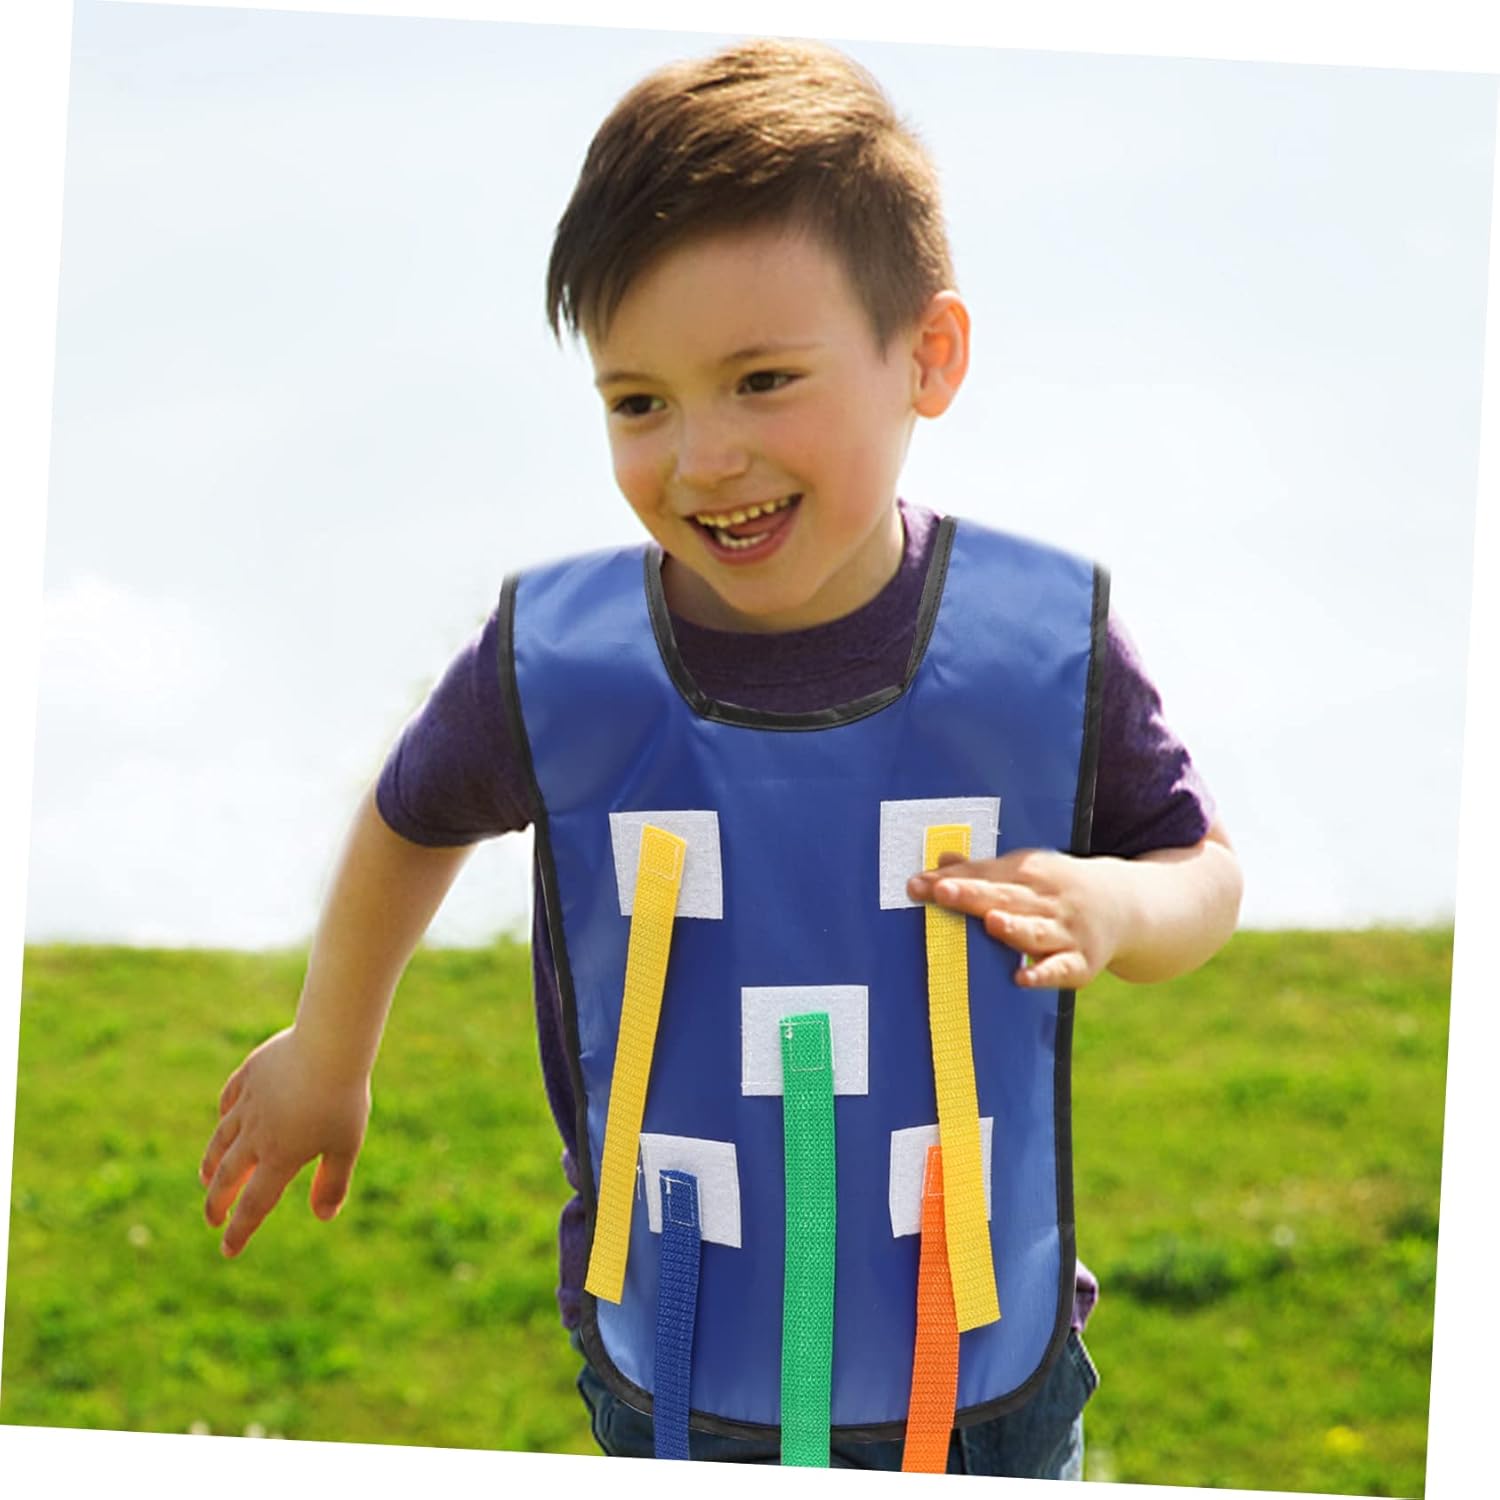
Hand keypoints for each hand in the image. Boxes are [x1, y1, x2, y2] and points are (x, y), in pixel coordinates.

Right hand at [200, 1026, 370, 1257]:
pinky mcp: (248, 1075)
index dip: (240, 1231)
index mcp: (280, 1157)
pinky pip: (229, 1100)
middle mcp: (256, 1135)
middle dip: (217, 1203)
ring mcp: (248, 1104)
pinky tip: (226, 1121)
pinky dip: (225, 1116)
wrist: (328, 1045)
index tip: (228, 1250)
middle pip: (228, 1177)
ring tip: (208, 1179)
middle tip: (213, 1218)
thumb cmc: (342, 1098)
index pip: (253, 1205)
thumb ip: (332, 1182)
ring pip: (221, 1141)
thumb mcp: (346, 1145)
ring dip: (212, 1164)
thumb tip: (323, 1216)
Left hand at [906, 847, 1129, 990]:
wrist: (1126, 905)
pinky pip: (1060, 969)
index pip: (986, 874)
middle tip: (942, 891)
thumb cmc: (1058, 888)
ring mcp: (1066, 931)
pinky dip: (1042, 974)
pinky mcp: (1080, 963)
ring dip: (1014, 927)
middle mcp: (1049, 899)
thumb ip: (981, 871)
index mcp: (1032, 871)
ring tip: (991, 922)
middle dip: (973, 895)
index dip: (952, 878)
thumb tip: (939, 859)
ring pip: (1035, 930)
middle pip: (1006, 896)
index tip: (916, 884)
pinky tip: (1020, 979)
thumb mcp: (1026, 871)